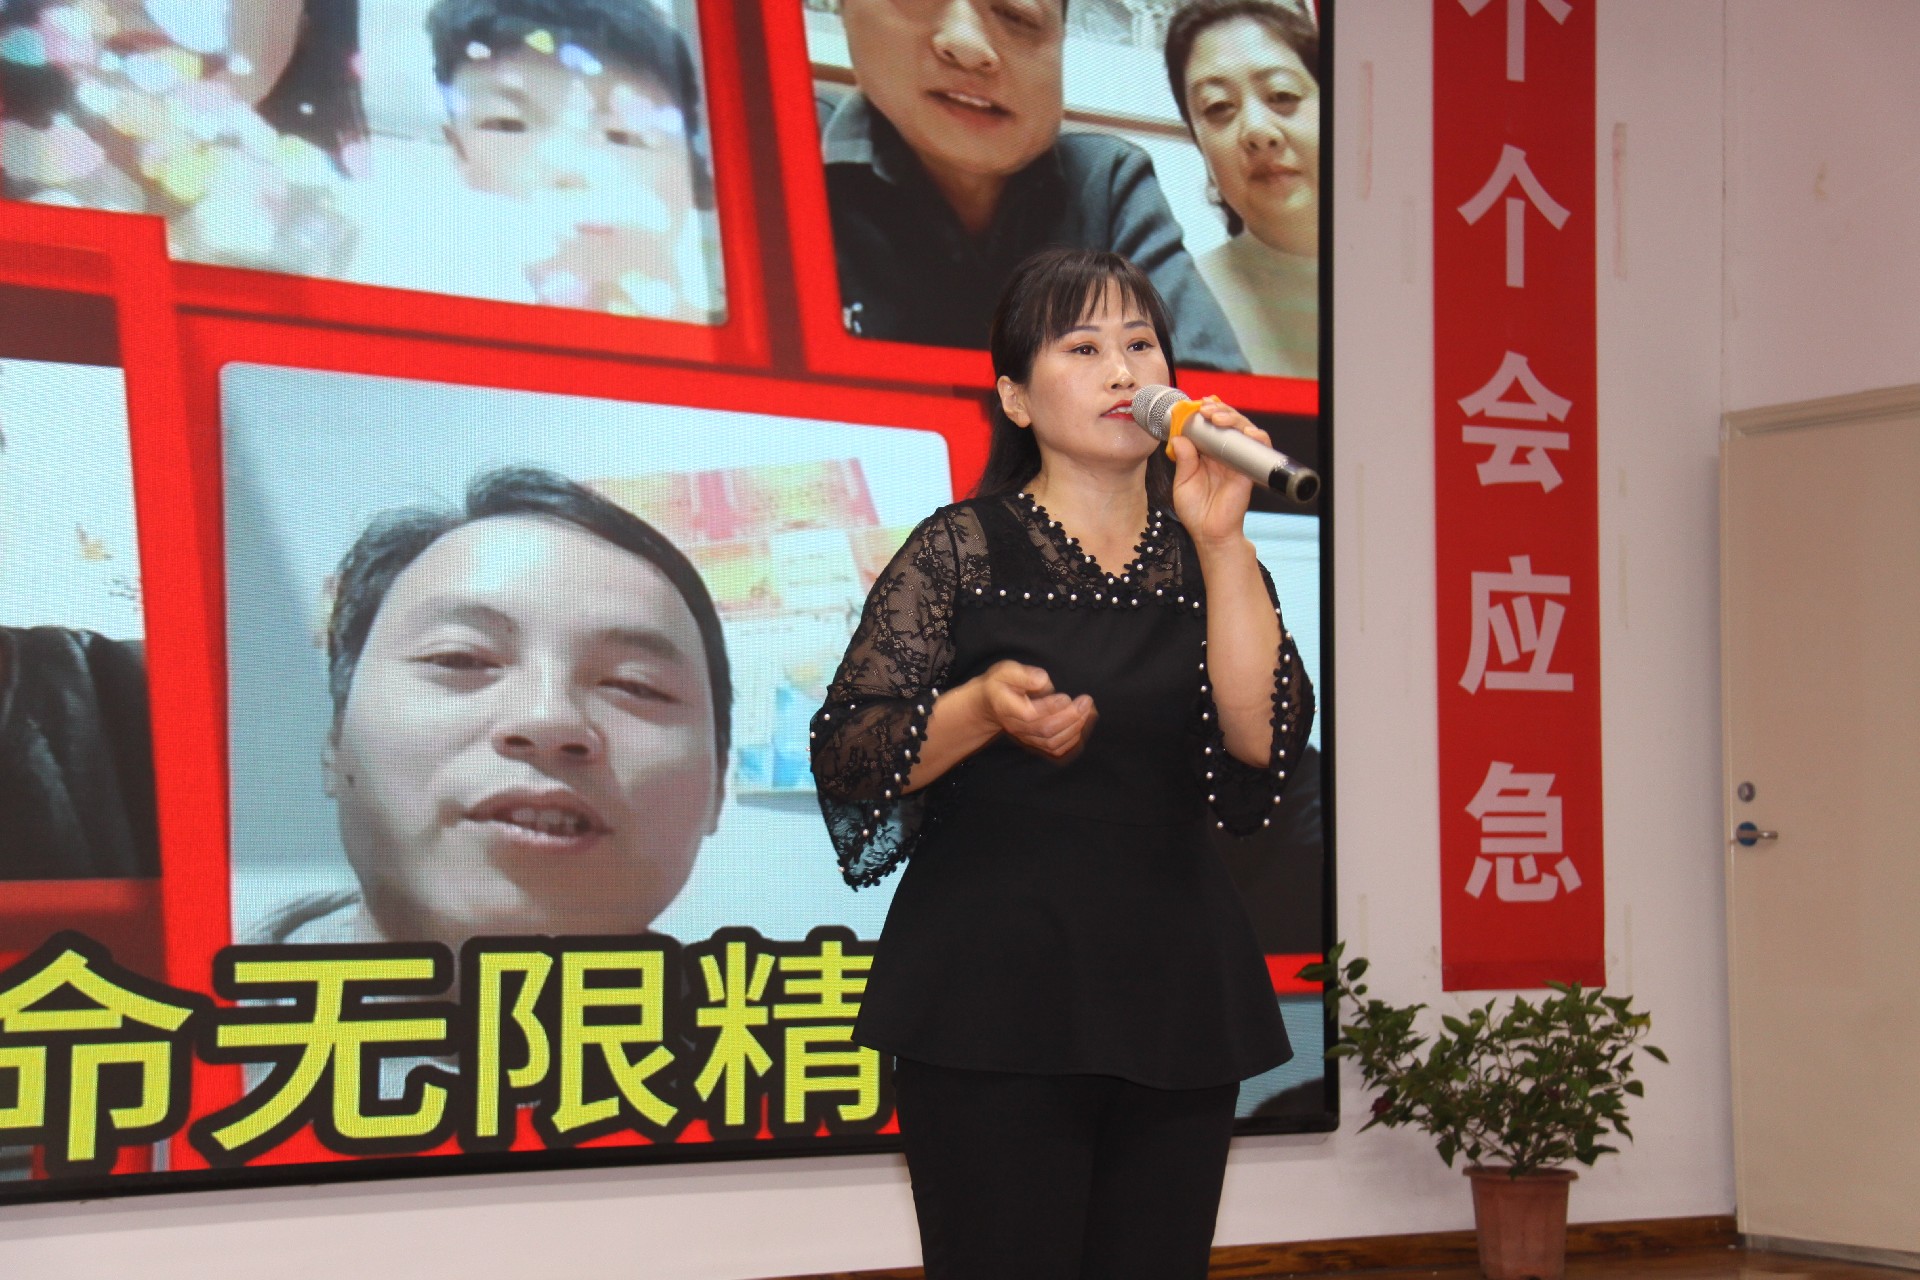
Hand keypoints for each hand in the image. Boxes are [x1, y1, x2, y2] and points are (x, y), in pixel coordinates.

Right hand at [974, 660, 1096, 761]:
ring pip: (1053, 742)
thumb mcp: (1005, 671)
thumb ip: (1024, 675)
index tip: (1066, 696)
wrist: (991, 705)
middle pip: (1046, 730)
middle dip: (1070, 716)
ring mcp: (1026, 737)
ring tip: (1087, 710)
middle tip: (1086, 701)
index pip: (1030, 715)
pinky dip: (1073, 738)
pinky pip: (1056, 748)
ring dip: (1075, 727)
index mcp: (1007, 708)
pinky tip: (1082, 722)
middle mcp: (1016, 727)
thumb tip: (1043, 681)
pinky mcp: (1035, 742)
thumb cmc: (1001, 685)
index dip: (1051, 708)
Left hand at [1168, 398, 1266, 547]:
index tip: (1197, 404)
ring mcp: (1237, 461)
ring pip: (1243, 430)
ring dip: (1233, 418)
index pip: (1210, 426)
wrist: (1210, 533)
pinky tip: (1247, 432)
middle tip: (1206, 410)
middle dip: (1219, 411)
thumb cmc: (1195, 510)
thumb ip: (1183, 460)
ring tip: (1218, 417)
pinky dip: (1256, 437)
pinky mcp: (1248, 470)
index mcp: (1206, 454)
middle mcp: (1223, 454)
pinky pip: (1258, 449)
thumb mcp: (1182, 482)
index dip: (1206, 412)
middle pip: (1228, 423)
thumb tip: (1180, 437)